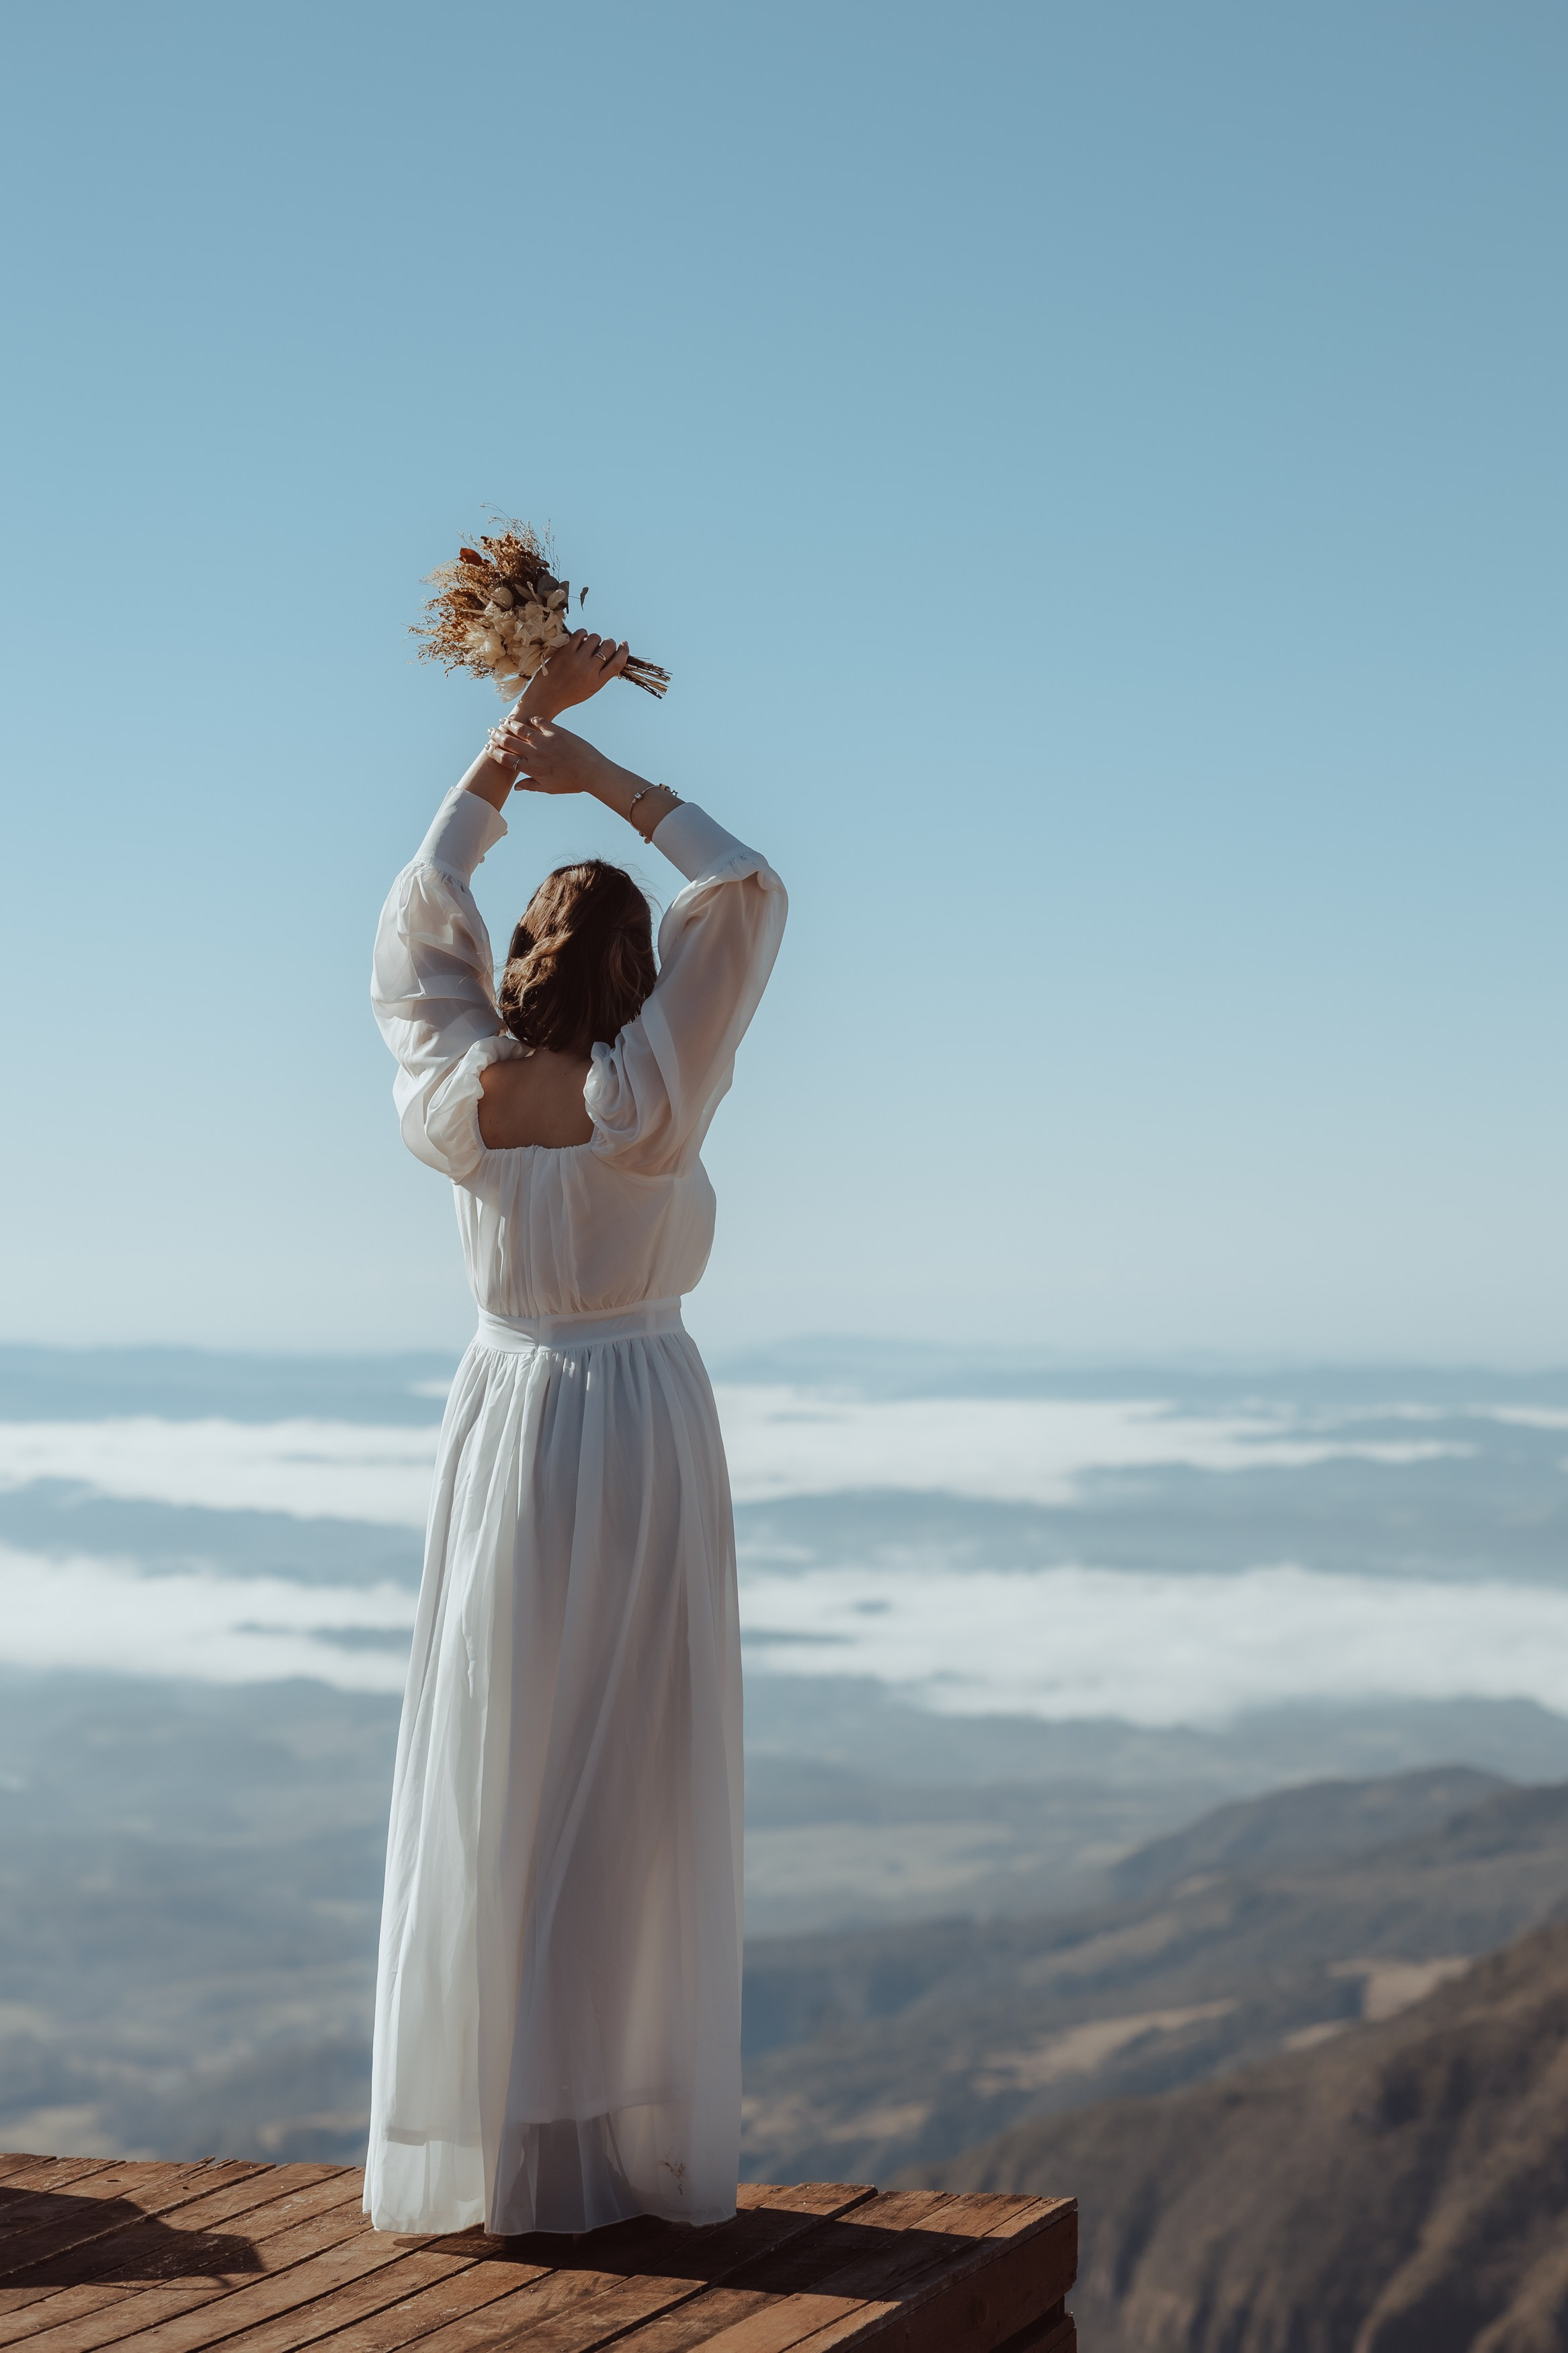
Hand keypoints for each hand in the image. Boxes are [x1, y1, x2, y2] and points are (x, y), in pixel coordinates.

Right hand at [488, 713, 611, 797]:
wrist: (591, 772)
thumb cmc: (571, 782)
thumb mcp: (549, 788)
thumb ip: (531, 785)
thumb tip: (516, 787)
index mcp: (532, 768)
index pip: (506, 759)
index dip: (494, 753)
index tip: (488, 747)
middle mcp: (535, 753)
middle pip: (509, 742)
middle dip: (497, 736)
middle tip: (491, 731)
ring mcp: (545, 741)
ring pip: (521, 729)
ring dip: (510, 724)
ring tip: (503, 720)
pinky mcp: (556, 731)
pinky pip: (541, 721)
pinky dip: (534, 719)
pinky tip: (530, 718)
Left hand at [516, 631, 628, 720]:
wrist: (546, 698)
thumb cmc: (568, 694)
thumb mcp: (590, 689)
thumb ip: (601, 675)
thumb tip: (611, 655)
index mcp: (597, 682)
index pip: (618, 663)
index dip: (624, 651)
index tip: (624, 644)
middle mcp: (589, 671)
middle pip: (608, 647)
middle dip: (609, 642)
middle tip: (603, 644)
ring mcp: (576, 660)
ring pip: (595, 638)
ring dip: (594, 638)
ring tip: (588, 643)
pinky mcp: (565, 652)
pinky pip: (580, 634)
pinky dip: (583, 633)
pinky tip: (580, 639)